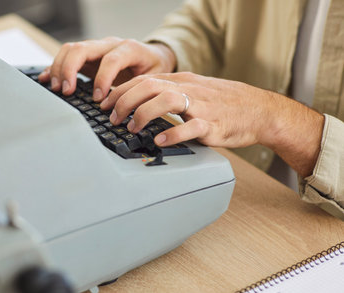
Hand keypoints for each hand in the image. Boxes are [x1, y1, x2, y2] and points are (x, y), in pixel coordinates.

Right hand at [38, 37, 175, 100]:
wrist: (152, 57)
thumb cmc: (153, 69)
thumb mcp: (153, 79)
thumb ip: (138, 89)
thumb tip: (123, 106)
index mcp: (129, 49)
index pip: (111, 59)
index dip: (103, 78)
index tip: (98, 99)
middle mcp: (109, 44)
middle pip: (82, 48)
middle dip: (70, 69)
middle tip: (66, 91)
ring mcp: (96, 48)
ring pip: (71, 49)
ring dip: (59, 68)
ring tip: (56, 88)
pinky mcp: (87, 55)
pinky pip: (66, 56)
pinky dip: (54, 66)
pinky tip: (45, 78)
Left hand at [101, 72, 324, 176]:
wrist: (258, 110)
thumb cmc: (223, 103)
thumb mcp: (193, 90)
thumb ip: (168, 94)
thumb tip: (139, 103)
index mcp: (181, 81)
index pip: (143, 79)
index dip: (120, 91)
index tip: (105, 104)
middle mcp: (188, 89)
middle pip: (149, 86)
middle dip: (125, 102)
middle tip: (113, 118)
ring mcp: (201, 106)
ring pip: (167, 100)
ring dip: (144, 114)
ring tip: (132, 129)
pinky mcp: (212, 124)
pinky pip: (191, 127)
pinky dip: (172, 134)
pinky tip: (159, 141)